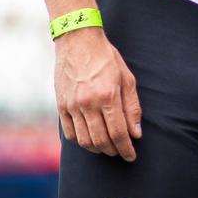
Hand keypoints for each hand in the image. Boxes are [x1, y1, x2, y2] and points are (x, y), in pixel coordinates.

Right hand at [54, 27, 143, 160]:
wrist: (78, 41)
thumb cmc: (106, 58)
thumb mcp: (127, 79)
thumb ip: (132, 108)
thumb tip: (136, 133)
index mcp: (107, 96)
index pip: (118, 133)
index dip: (126, 149)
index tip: (131, 156)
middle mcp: (88, 104)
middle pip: (101, 141)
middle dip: (113, 151)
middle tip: (121, 152)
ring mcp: (72, 106)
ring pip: (84, 141)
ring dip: (98, 149)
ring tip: (107, 147)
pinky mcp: (61, 106)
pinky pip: (69, 133)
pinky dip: (80, 141)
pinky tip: (90, 140)